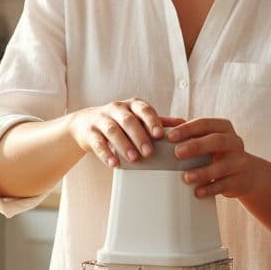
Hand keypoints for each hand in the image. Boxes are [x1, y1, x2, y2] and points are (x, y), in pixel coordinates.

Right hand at [68, 98, 182, 167]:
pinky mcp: (89, 132)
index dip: (152, 121)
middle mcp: (116, 109)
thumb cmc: (120, 122)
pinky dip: (106, 153)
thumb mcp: (138, 119)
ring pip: (112, 130)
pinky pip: (97, 142)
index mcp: (132, 105)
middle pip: (128, 121)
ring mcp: (101, 119)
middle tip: (149, 152)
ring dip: (124, 145)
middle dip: (139, 136)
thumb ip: (159, 121)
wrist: (86, 124)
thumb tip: (185, 124)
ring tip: (134, 159)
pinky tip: (114, 164)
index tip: (160, 134)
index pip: (144, 109)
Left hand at [167, 118, 258, 198]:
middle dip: (196, 146)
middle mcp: (234, 142)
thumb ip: (187, 130)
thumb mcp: (207, 138)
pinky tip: (198, 191)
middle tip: (177, 153)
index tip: (170, 136)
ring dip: (203, 172)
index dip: (187, 129)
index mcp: (224, 128)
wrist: (246, 174)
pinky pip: (224, 185)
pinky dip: (210, 188)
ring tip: (186, 177)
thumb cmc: (217, 152)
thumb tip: (160, 123)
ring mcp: (238, 162)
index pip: (205, 124)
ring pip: (222, 166)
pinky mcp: (238, 180)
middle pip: (217, 141)